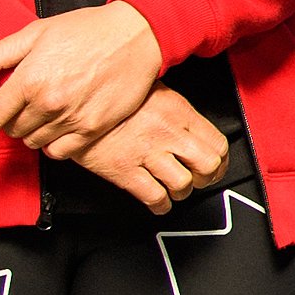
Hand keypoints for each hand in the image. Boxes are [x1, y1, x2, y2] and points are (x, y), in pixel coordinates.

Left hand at [0, 2, 163, 157]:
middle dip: (12, 119)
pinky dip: (55, 144)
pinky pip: (60, 152)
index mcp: (29, 79)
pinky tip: (60, 127)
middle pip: (12, 130)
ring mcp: (71, 119)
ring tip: (45, 112)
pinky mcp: (93, 129)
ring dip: (34, 131)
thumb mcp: (38, 32)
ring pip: (34, 142)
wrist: (137, 37)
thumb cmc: (88, 30)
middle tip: (24, 104)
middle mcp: (47, 104)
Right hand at [70, 88, 228, 213]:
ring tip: (175, 188)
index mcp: (178, 112)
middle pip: (208, 166)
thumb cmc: (110, 94)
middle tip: (199, 179)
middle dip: (207, 178)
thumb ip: (176, 108)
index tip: (216, 165)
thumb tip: (192, 124)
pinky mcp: (124, 171)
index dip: (221, 160)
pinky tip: (159, 203)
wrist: (73, 103)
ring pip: (182, 184)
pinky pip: (154, 196)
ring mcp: (146, 153)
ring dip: (182, 191)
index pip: (217, 143)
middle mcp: (167, 133)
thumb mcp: (151, 89)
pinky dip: (161, 205)